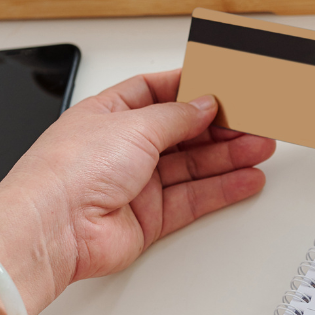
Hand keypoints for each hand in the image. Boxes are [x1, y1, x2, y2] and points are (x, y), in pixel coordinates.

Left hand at [0, 69, 274, 314]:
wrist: (53, 230)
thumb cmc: (68, 172)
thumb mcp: (133, 125)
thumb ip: (177, 116)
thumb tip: (203, 103)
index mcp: (108, 114)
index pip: (157, 92)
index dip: (191, 87)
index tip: (225, 84)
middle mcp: (121, 149)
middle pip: (182, 132)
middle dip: (220, 125)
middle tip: (255, 119)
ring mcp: (135, 184)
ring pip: (193, 166)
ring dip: (229, 156)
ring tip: (261, 146)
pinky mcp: (148, 218)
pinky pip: (194, 199)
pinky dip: (223, 189)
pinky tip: (246, 179)